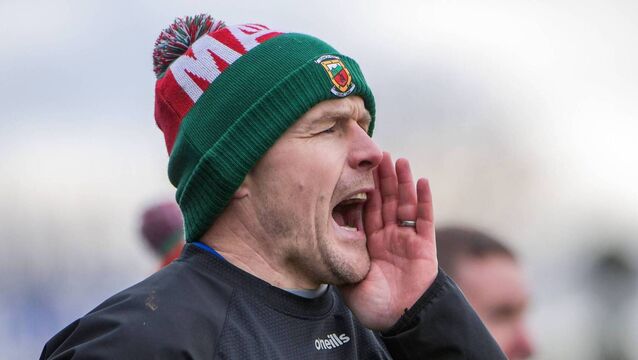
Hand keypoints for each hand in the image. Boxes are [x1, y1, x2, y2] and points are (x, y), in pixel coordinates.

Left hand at [339, 152, 437, 330]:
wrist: (398, 319)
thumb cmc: (371, 304)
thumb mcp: (345, 278)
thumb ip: (337, 256)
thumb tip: (321, 235)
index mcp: (368, 243)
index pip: (364, 210)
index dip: (362, 190)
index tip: (356, 169)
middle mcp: (386, 237)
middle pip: (385, 201)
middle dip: (382, 179)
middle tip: (378, 155)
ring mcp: (406, 239)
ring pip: (404, 204)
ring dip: (402, 183)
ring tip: (399, 161)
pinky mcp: (424, 244)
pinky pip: (424, 219)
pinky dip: (424, 200)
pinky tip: (422, 181)